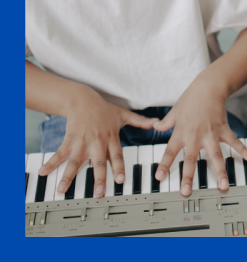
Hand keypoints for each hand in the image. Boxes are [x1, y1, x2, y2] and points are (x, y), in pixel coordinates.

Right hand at [37, 90, 157, 197]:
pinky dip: (50, 163)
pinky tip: (43, 172)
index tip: (119, 180)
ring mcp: (81, 143)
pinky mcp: (68, 141)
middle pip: (97, 163)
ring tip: (61, 190)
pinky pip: (59, 154)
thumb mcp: (123, 115)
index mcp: (110, 139)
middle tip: (98, 193)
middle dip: (97, 178)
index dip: (118, 168)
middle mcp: (96, 143)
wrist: (82, 100)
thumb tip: (157, 123)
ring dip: (68, 177)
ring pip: (75, 162)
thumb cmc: (102, 109)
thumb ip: (140, 121)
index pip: (116, 156)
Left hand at [153, 77, 246, 195]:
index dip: (164, 166)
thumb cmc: (191, 97)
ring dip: (219, 171)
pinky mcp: (223, 130)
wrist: (209, 86)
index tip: (160, 179)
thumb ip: (166, 122)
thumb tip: (155, 126)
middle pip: (191, 160)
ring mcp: (211, 134)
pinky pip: (234, 142)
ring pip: (215, 156)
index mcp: (181, 133)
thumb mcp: (175, 110)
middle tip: (186, 192)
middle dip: (188, 177)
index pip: (169, 152)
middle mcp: (195, 136)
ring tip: (222, 185)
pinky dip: (243, 150)